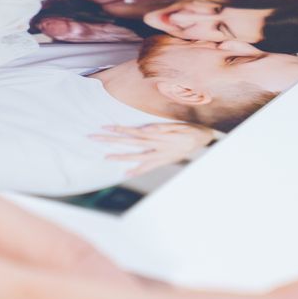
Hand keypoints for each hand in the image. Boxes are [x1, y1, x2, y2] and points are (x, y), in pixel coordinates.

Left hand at [91, 123, 222, 176]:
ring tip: (106, 157)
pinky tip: (127, 173)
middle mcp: (156, 147)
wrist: (203, 139)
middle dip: (112, 141)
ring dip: (120, 156)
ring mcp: (159, 155)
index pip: (133, 133)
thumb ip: (162, 128)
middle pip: (130, 143)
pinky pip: (148, 167)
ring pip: (136, 156)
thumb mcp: (177, 125)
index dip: (119, 130)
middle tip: (94, 138)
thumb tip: (147, 128)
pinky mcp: (163, 160)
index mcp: (157, 136)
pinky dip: (138, 170)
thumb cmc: (189, 128)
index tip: (104, 128)